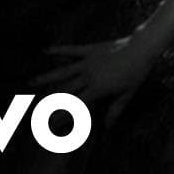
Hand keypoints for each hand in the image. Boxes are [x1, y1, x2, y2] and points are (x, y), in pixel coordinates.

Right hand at [28, 36, 152, 128]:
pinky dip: (59, 50)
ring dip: (46, 77)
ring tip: (31, 82)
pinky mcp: (91, 49)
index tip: (47, 123)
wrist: (143, 47)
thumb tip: (107, 126)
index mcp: (98, 89)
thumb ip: (116, 109)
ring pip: (63, 71)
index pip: (76, 106)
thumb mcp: (129, 93)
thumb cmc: (138, 71)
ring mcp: (88, 62)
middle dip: (48, 100)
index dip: (61, 115)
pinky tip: (45, 50)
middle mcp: (89, 76)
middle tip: (31, 108)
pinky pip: (72, 50)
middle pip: (65, 90)